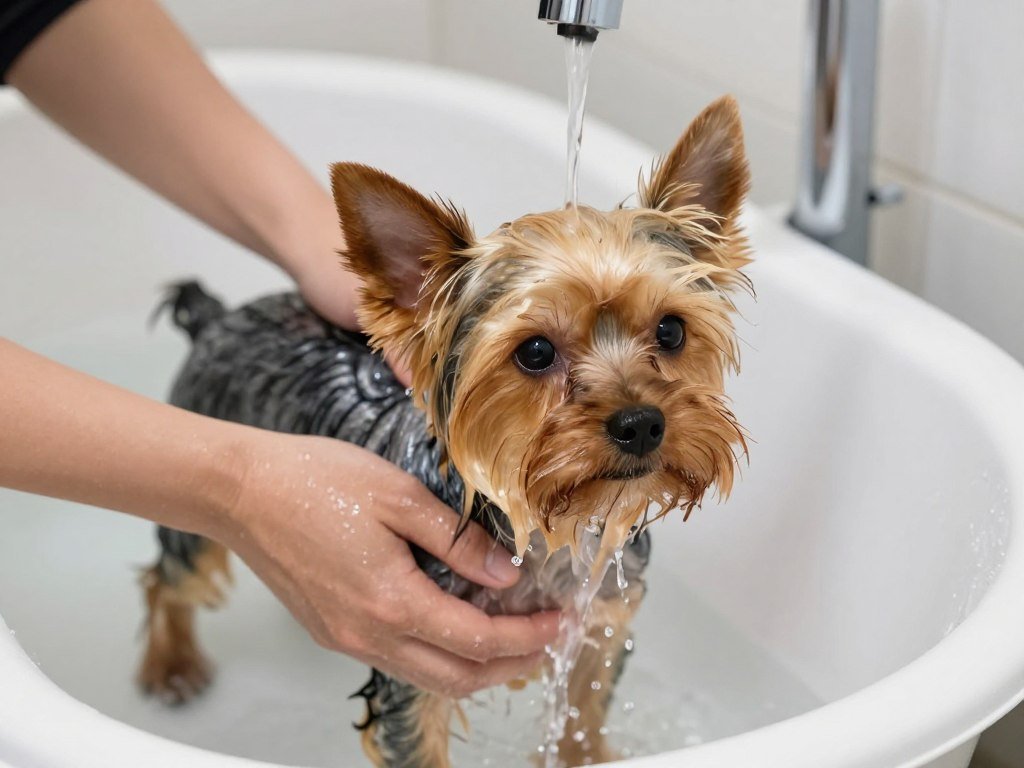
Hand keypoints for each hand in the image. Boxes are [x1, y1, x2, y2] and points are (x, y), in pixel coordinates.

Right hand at [219, 431, 557, 696]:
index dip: (528, 637)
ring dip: (475, 666)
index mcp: (391, 602)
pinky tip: (454, 624)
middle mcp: (368, 635)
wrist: (240, 491)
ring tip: (511, 638)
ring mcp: (346, 638)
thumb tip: (506, 574)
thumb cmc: (314, 481)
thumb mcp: (400, 497)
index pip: (479, 640)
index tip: (562, 622)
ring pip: (427, 676)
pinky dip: (437, 654)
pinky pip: (397, 659)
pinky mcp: (332, 630)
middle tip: (548, 641)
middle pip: (457, 677)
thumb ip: (458, 541)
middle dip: (511, 666)